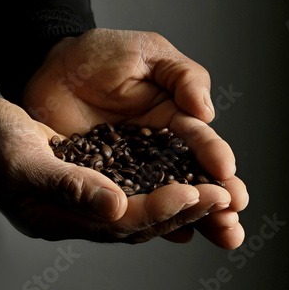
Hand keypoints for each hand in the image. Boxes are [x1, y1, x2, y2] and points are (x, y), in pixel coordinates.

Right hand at [0, 96, 240, 244]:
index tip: (194, 194)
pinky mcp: (100, 181)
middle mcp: (85, 213)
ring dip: (187, 204)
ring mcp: (94, 199)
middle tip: (226, 200)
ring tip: (221, 196)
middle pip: (145, 221)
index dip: (161, 208)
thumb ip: (66, 186)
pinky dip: (169, 189)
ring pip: (149, 209)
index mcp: (65, 215)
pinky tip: (192, 186)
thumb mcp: (21, 158)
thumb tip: (114, 206)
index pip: (124, 220)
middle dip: (188, 211)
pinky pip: (141, 191)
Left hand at [22, 29, 247, 248]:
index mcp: (175, 118)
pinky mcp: (105, 182)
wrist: (54, 67)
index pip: (200, 142)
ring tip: (222, 236)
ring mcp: (134, 170)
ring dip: (194, 218)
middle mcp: (160, 150)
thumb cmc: (104, 54)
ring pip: (168, 198)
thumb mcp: (150, 53)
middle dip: (217, 201)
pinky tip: (176, 235)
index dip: (215, 158)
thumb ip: (183, 76)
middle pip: (193, 179)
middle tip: (234, 223)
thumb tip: (207, 112)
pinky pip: (128, 204)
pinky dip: (152, 221)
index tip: (227, 175)